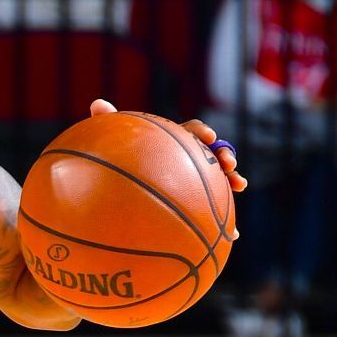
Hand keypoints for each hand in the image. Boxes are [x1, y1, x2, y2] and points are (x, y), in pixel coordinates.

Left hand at [90, 98, 244, 239]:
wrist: (122, 190)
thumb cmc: (119, 159)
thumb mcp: (113, 142)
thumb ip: (108, 123)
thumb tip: (97, 102)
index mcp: (174, 141)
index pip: (191, 131)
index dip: (201, 132)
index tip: (207, 137)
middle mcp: (189, 159)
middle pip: (213, 153)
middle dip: (226, 154)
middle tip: (229, 163)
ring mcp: (196, 181)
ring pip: (220, 179)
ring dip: (233, 180)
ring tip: (239, 185)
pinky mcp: (197, 204)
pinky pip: (214, 212)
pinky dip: (226, 221)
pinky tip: (234, 234)